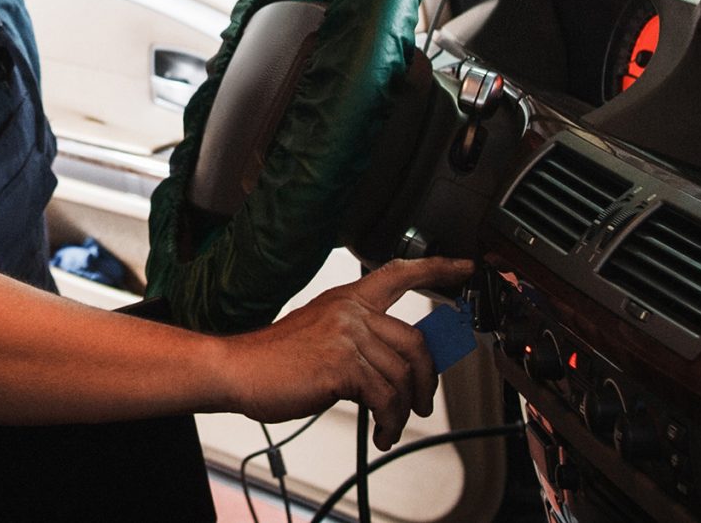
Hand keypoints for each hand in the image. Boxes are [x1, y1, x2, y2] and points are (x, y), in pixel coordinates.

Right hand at [212, 256, 474, 449]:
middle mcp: (351, 312)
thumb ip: (358, 342)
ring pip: (403, 375)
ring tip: (391, 425)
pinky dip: (389, 422)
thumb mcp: (320, 337)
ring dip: (403, 410)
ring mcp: (347, 337)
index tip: (464, 267)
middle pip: (416, 340)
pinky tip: (380, 431)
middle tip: (423, 402)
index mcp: (347, 299)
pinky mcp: (342, 366)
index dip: (437, 268)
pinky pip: (386, 398)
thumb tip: (395, 369)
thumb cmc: (272, 361)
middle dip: (427, 379)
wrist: (236, 370)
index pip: (399, 273)